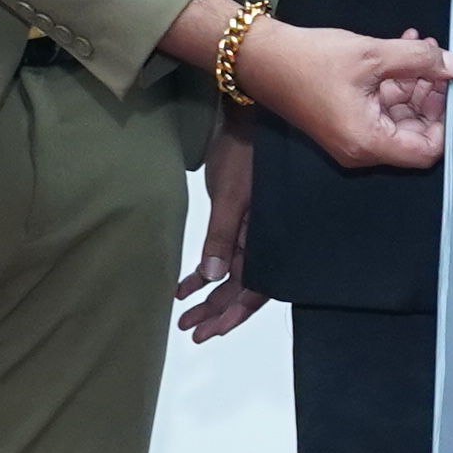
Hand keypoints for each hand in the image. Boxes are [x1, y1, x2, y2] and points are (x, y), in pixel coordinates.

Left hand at [175, 119, 268, 344]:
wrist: (248, 120)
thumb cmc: (243, 155)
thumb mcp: (230, 195)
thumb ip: (222, 236)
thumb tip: (214, 277)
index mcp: (267, 239)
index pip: (255, 289)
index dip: (233, 314)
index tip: (210, 332)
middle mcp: (263, 241)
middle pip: (242, 288)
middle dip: (216, 312)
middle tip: (191, 331)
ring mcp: (251, 233)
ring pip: (232, 276)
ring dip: (209, 296)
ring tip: (184, 315)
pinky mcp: (238, 221)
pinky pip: (224, 255)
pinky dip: (205, 271)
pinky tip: (185, 283)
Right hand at [237, 16, 452, 173]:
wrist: (260, 56)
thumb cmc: (306, 60)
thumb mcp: (371, 54)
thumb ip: (418, 60)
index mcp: (368, 143)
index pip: (427, 151)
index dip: (446, 121)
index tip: (451, 89)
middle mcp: (362, 148)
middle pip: (416, 132)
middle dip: (431, 95)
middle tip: (438, 61)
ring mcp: (353, 135)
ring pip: (400, 116)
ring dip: (414, 81)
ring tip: (422, 46)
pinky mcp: (347, 119)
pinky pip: (381, 107)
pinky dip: (394, 81)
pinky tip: (403, 50)